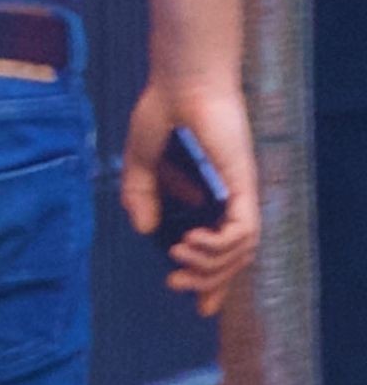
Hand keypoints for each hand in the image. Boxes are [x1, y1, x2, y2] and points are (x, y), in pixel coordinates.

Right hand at [121, 77, 259, 316]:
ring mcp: (240, 191)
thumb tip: (144, 229)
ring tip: (179, 257)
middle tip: (176, 285)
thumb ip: (140, 192)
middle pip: (235, 258)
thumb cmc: (164, 108)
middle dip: (208, 281)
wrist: (180, 78)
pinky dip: (220, 247)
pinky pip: (243, 232)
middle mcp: (233, 197)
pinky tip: (191, 242)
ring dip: (210, 264)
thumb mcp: (141, 158)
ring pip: (241, 252)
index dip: (215, 280)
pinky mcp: (243, 184)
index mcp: (213, 192)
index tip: (200, 307)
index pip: (224, 248)